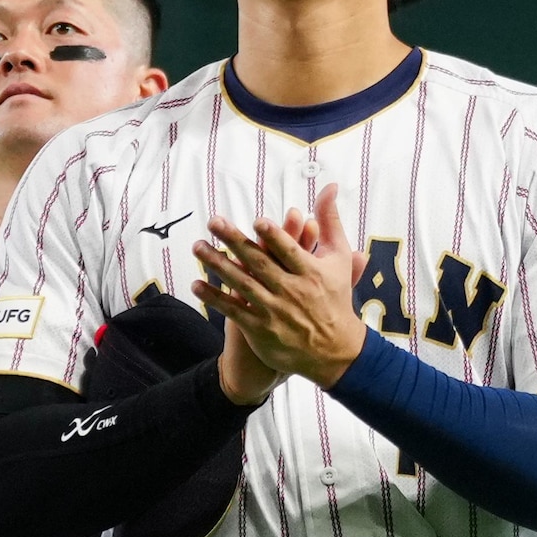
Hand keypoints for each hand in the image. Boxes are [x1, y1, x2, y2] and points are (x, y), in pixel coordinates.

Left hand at [193, 189, 366, 403]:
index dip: (275, 237)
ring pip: (242, 284)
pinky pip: (234, 311)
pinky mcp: (260, 329)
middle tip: (213, 222)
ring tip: (198, 247)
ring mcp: (274, 311)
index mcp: (311, 272)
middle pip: (260, 263)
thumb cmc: (335, 296)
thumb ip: (330, 220)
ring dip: (218, 265)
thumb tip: (329, 186)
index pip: (290, 252)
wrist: (334, 350)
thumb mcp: (339, 257)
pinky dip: (215, 298)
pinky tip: (197, 285)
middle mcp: (291, 291)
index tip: (258, 221)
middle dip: (235, 241)